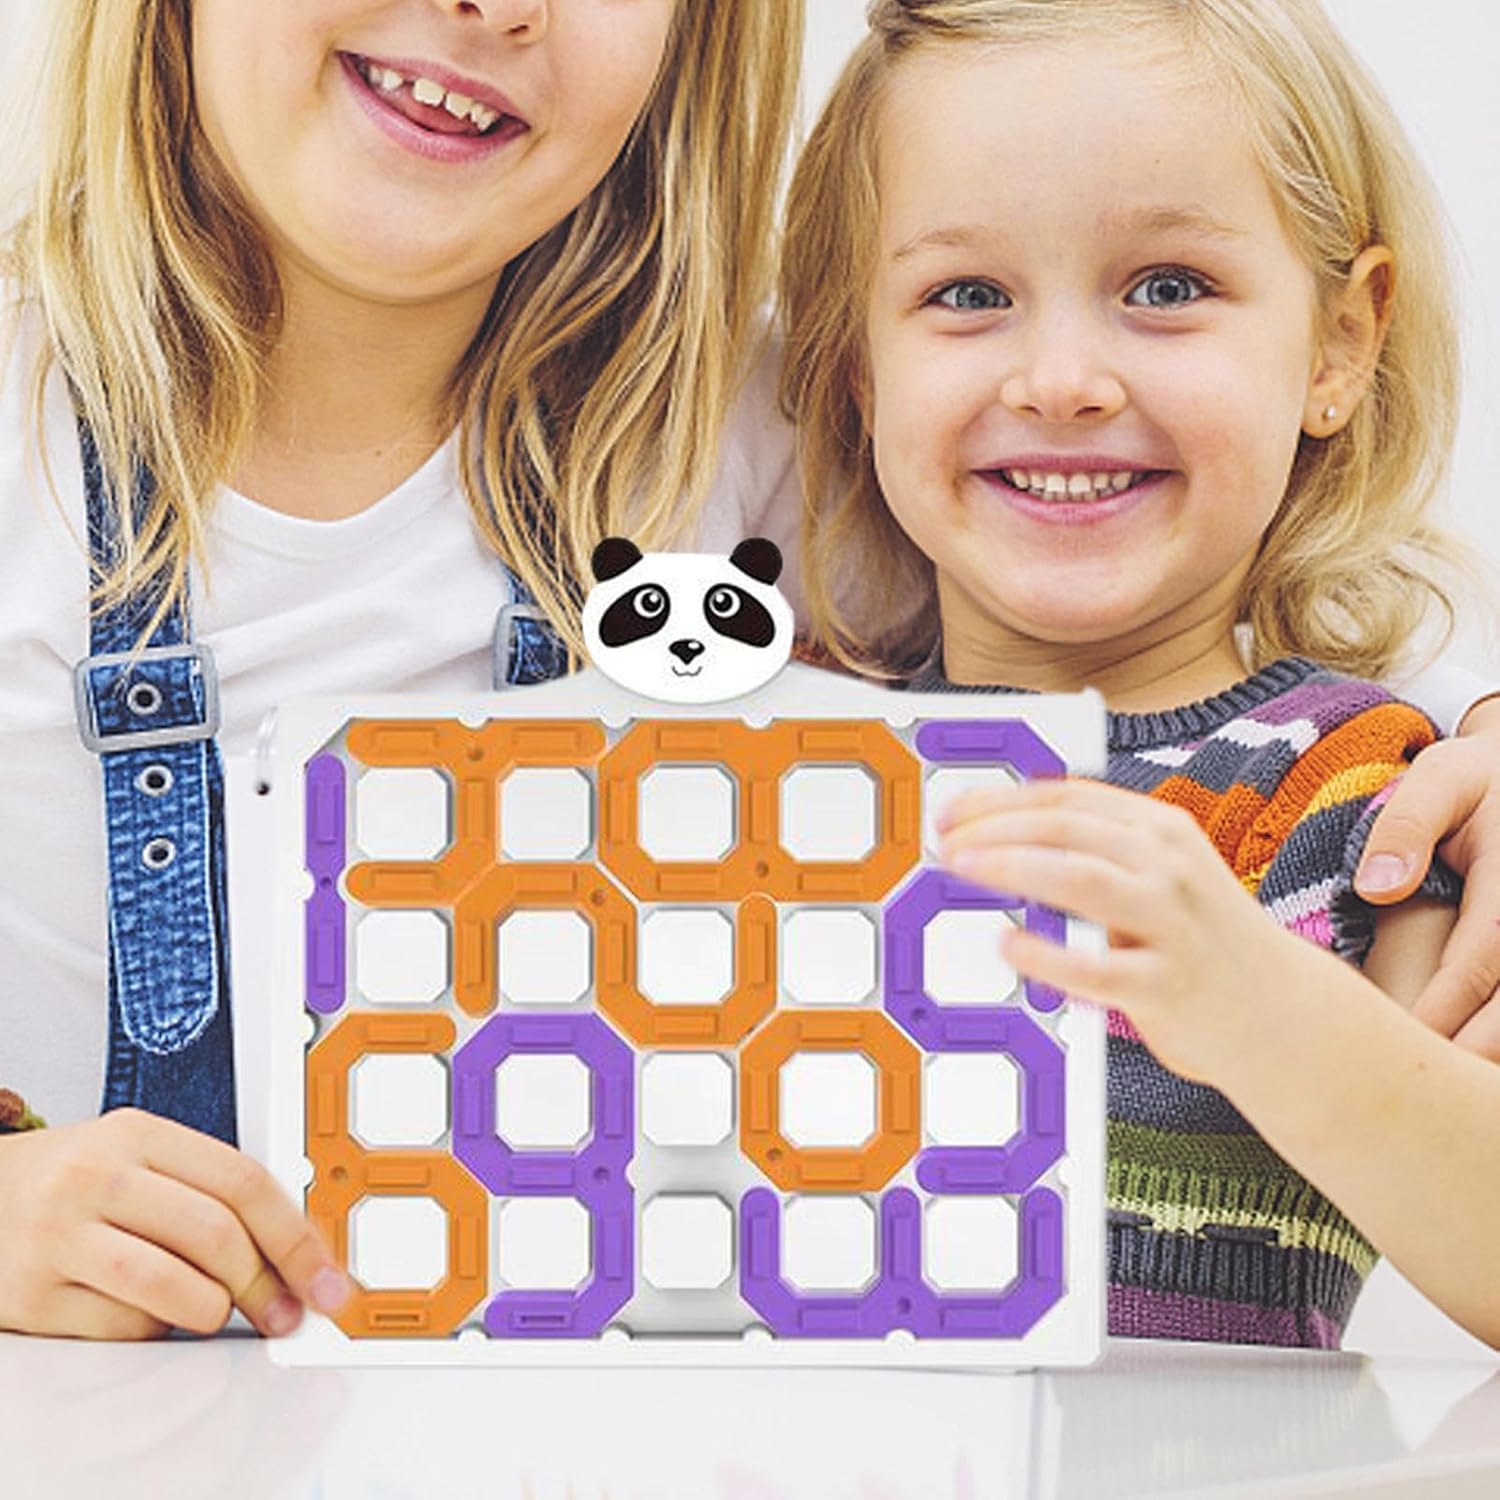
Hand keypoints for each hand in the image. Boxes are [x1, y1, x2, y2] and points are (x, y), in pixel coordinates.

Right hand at [0, 1108, 350, 1339]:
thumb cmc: (73, 1180)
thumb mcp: (139, 1156)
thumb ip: (210, 1188)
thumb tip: (295, 1249)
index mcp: (138, 1135)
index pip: (243, 1180)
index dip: (296, 1235)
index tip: (324, 1276)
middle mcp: (98, 1178)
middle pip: (214, 1234)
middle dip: (264, 1283)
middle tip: (283, 1309)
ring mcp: (60, 1236)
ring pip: (172, 1286)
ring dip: (212, 1311)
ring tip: (214, 1311)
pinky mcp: (32, 1295)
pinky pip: (122, 1327)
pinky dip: (153, 1330)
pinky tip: (150, 1314)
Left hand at [936, 779, 1328, 1084]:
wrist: (1283, 1014)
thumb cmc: (1201, 940)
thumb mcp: (1160, 876)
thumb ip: (1096, 853)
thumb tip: (998, 838)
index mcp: (1161, 830)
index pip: (1068, 795)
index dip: (1001, 799)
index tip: (953, 811)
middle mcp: (1169, 867)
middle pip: (1066, 827)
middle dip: (994, 827)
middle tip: (945, 840)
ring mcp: (1171, 923)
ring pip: (1080, 879)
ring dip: (1012, 867)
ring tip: (963, 869)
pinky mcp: (1167, 985)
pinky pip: (1095, 967)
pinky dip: (1045, 954)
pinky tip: (1008, 945)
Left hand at [1356, 707, 1499, 1059]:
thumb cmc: (1476, 782)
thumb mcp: (1439, 781)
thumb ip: (1406, 825)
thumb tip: (1377, 886)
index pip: (1485, 954)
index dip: (1449, 1003)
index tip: (1412, 1039)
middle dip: (1482, 1046)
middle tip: (1431, 1087)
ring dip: (1496, 1046)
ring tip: (1456, 1087)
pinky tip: (1477, 1056)